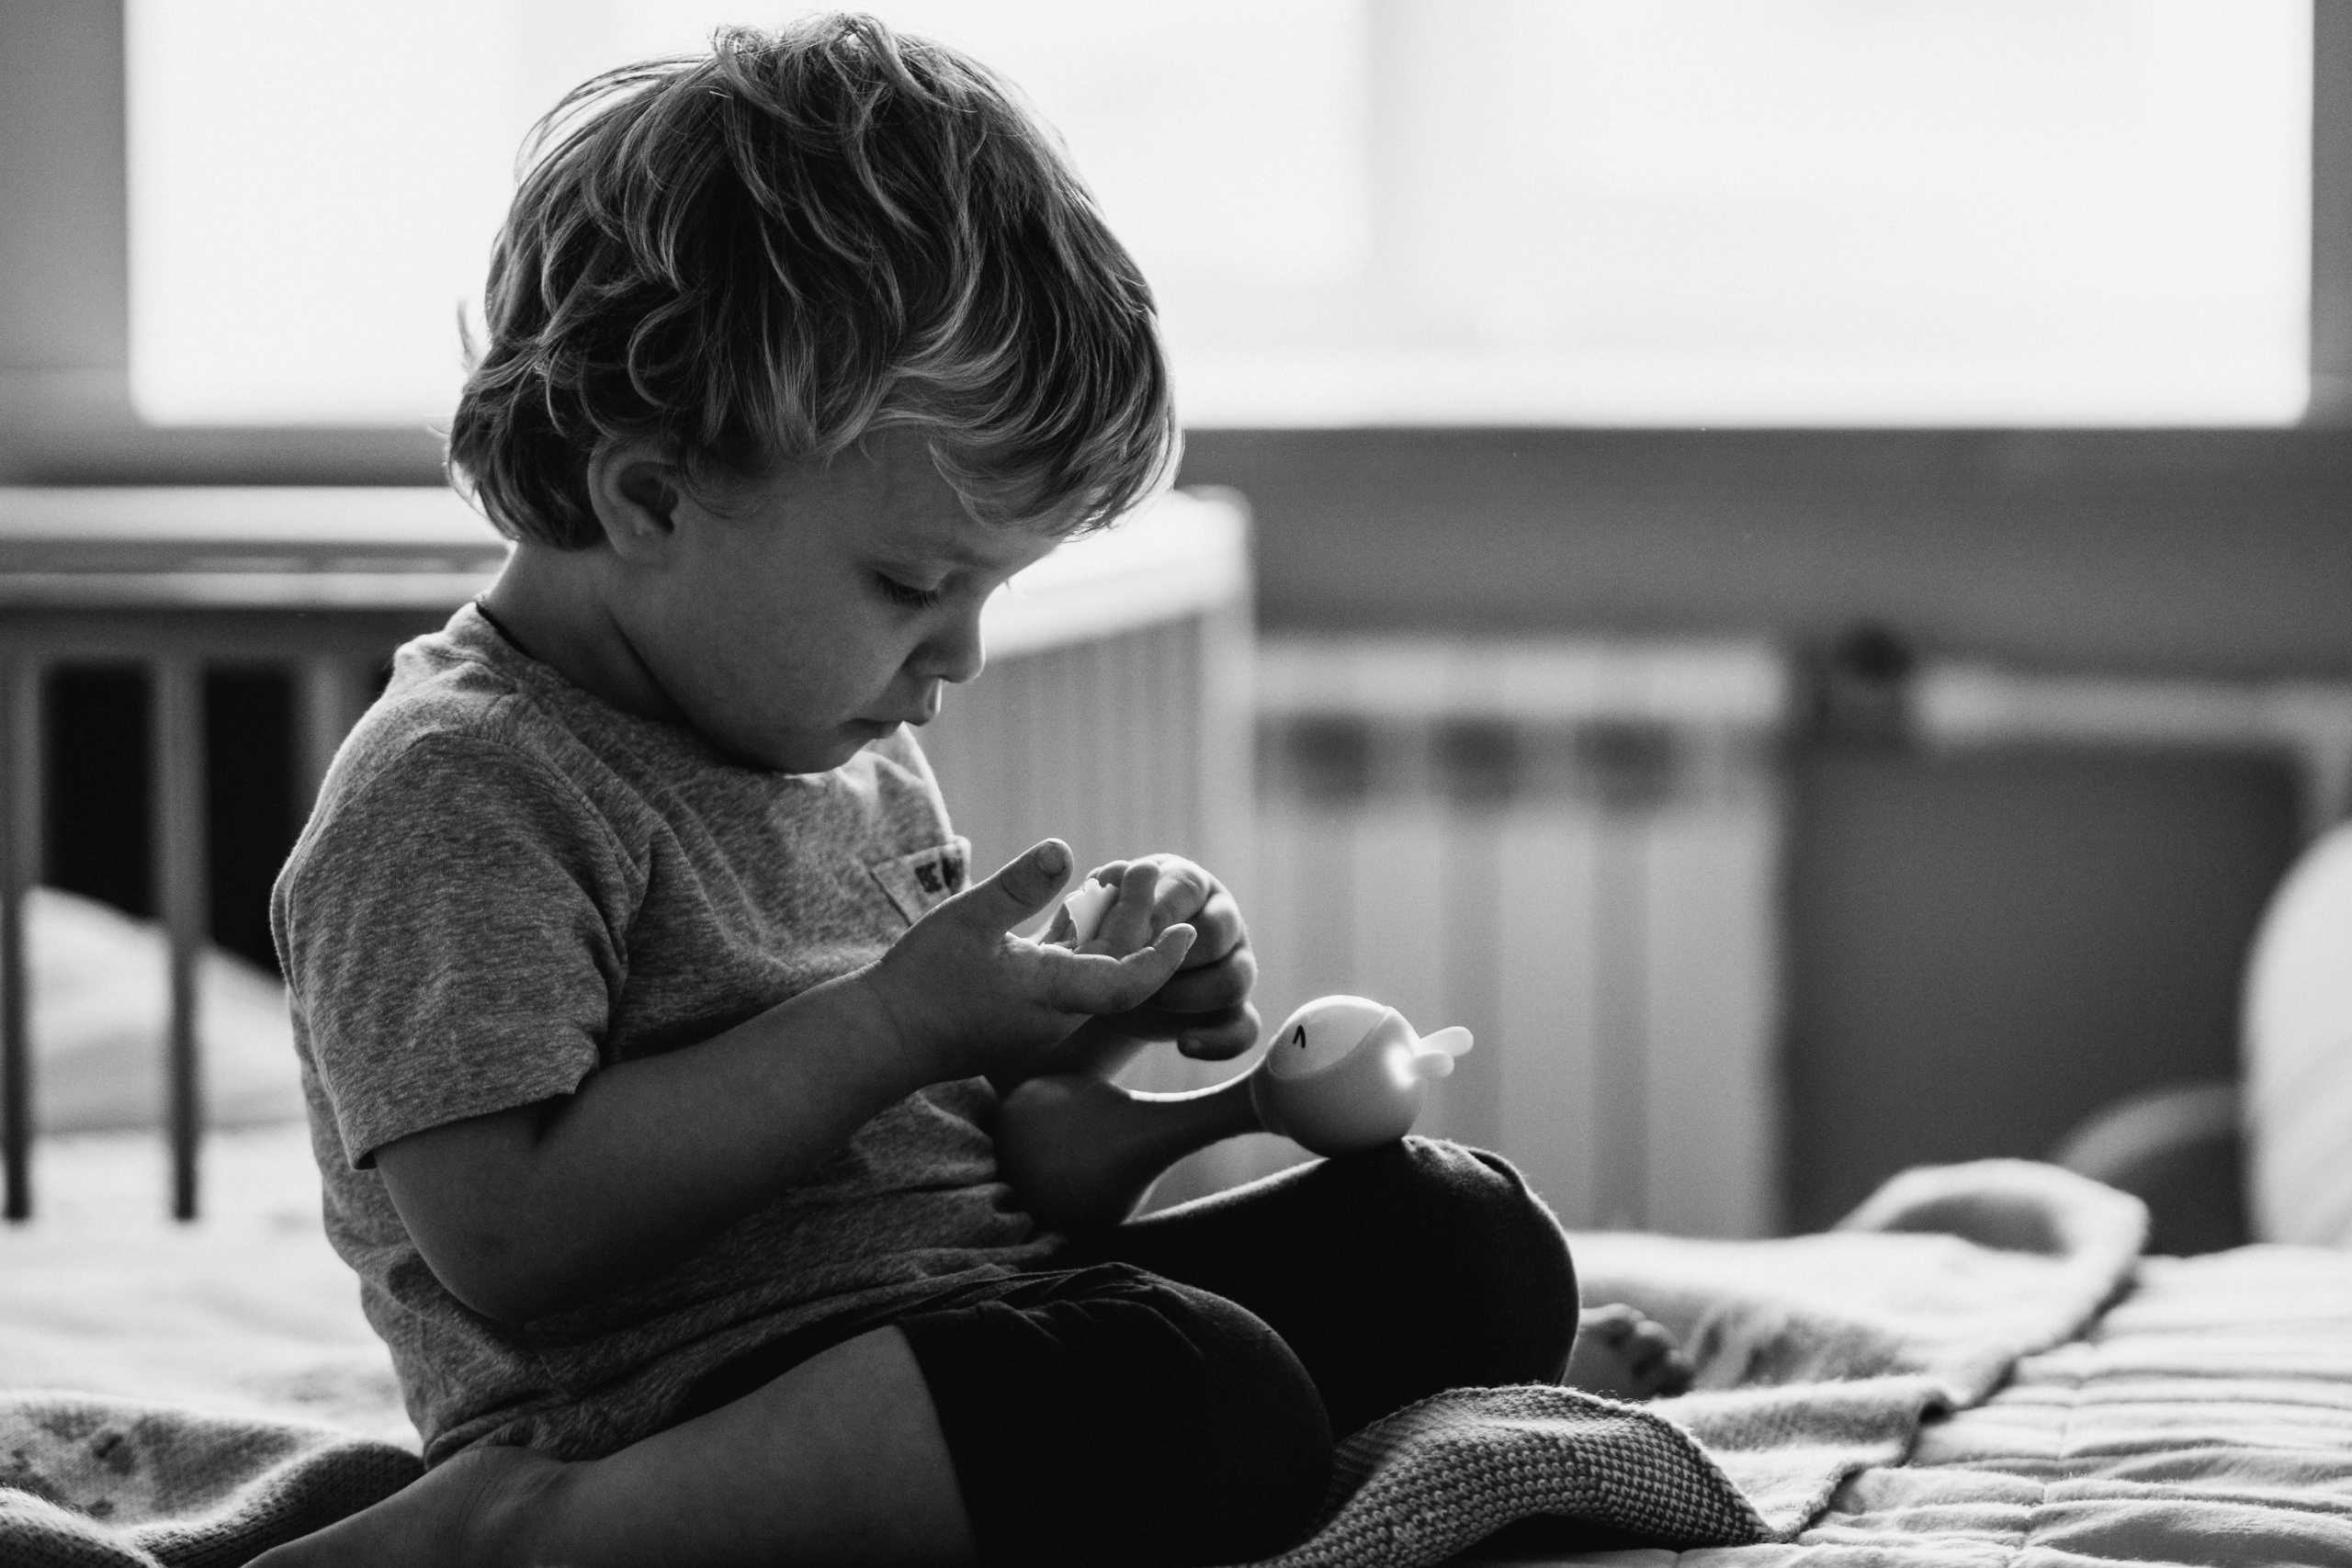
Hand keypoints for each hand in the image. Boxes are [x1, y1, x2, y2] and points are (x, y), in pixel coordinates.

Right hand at [858, 840, 1194, 1086]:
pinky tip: (1074, 910)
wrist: (880, 1040)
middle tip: (1149, 868)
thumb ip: (1019, 886)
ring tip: (1115, 880)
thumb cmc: (920, 982)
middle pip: (1114, 967)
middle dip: (1136, 919)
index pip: (1128, 983)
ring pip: (1090, 972)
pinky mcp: (1020, 1017)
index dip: (1162, 958)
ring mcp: (1038, 1020)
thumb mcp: (967, 920)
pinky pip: (1064, 978)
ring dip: (1107, 930)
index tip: (1188, 929)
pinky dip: (1077, 944)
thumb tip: (1064, 847)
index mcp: (1051, 995)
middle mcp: (1055, 1015)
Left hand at [1047, 855, 1258, 1060]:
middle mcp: (1222, 919)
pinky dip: (1219, 1041)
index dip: (1156, 913)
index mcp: (1189, 883)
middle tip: (1132, 971)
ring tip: (1147, 1001)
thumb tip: (1113, 878)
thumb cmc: (1102, 932)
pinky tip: (1184, 1044)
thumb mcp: (1098, 908)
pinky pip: (1246, 1029)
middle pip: (1220, 931)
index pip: (1187, 887)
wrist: (1109, 980)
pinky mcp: (1235, 1010)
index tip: (1125, 937)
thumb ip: (1104, 892)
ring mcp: (1235, 965)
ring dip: (1188, 996)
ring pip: (1236, 979)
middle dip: (1172, 957)